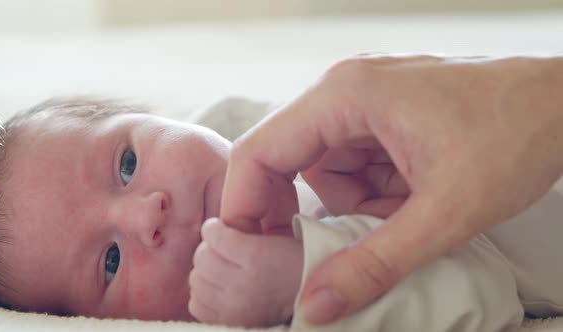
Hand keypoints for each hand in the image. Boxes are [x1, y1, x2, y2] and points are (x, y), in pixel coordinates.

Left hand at [188, 218, 303, 326]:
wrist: (315, 301)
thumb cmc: (299, 263)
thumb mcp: (278, 238)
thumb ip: (244, 232)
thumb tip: (212, 230)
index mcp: (256, 257)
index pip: (214, 236)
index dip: (213, 229)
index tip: (217, 228)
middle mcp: (242, 284)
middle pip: (202, 258)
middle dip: (208, 249)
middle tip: (221, 250)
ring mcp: (233, 308)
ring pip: (196, 281)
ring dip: (205, 272)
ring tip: (220, 270)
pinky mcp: (229, 323)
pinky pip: (197, 306)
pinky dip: (203, 296)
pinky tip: (217, 290)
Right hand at [220, 54, 562, 323]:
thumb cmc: (517, 134)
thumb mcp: (444, 213)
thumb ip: (374, 263)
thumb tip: (316, 303)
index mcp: (346, 96)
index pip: (260, 151)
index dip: (245, 206)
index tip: (252, 250)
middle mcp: (346, 91)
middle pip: (288, 161)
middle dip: (306, 210)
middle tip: (328, 249)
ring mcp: (364, 101)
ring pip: (325, 170)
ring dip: (353, 204)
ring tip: (404, 213)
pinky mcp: (383, 116)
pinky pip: (354, 164)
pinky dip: (373, 193)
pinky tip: (410, 199)